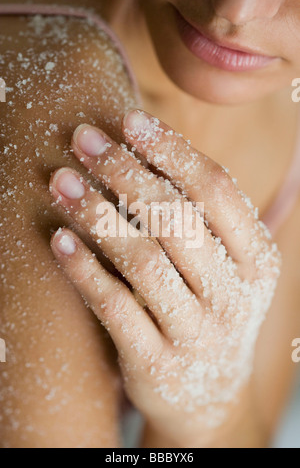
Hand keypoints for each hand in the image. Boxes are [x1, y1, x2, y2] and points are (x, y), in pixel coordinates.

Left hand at [49, 110, 280, 445]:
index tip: (129, 120)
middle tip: (83, 139)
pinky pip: (116, 308)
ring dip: (97, 213)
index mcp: (258, 261)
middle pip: (176, 218)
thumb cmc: (210, 312)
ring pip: (143, 260)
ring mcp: (197, 334)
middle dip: (124, 171)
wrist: (209, 396)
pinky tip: (59, 239)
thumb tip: (144, 150)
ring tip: (60, 180)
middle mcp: (234, 296)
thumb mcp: (225, 268)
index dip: (171, 150)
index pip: (216, 190)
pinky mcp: (158, 364)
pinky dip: (84, 270)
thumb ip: (200, 218)